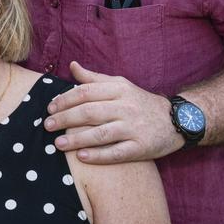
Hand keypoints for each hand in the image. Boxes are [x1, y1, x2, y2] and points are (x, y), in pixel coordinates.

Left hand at [43, 61, 183, 163]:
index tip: (49, 108)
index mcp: (118, 89)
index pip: (86, 92)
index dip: (65, 100)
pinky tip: (82, 157)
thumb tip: (72, 66)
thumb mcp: (120, 85)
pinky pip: (117, 152)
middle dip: (65, 119)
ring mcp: (134, 128)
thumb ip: (94, 78)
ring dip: (77, 139)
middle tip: (47, 126)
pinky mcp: (142, 147)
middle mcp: (126, 107)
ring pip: (101, 134)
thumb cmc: (140, 102)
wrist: (176, 120)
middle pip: (90, 112)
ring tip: (58, 144)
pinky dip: (99, 155)